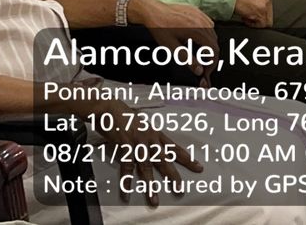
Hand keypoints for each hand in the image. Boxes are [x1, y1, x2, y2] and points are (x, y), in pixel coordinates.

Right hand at [88, 100, 203, 207]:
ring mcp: (137, 142)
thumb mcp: (142, 124)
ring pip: (146, 167)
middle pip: (164, 160)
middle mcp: (150, 138)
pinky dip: (126, 180)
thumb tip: (154, 146)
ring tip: (154, 199)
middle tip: (179, 189)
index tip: (198, 167)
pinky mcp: (124, 145)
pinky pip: (127, 166)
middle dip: (172, 176)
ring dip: (150, 185)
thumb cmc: (123, 115)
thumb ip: (149, 136)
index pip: (174, 148)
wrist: (107, 107)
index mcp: (155, 133)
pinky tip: (127, 192)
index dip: (187, 158)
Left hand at [129, 0, 218, 78]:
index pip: (213, 50)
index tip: (206, 71)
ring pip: (212, 33)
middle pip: (214, 42)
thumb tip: (198, 70)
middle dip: (210, 56)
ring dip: (208, 45)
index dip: (211, 63)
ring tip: (199, 54)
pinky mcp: (197, 12)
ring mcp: (200, 15)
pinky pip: (208, 25)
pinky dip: (206, 35)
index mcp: (197, 30)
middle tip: (202, 66)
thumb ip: (187, 60)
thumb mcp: (172, 47)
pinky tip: (196, 40)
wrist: (153, 11)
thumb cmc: (160, 27)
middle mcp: (201, 21)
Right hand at [231, 0, 273, 27]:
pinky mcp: (261, 12)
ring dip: (256, 19)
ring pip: (267, 18)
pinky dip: (253, 24)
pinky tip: (244, 18)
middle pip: (269, 10)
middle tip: (248, 13)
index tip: (252, 8)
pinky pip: (262, 24)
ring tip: (245, 15)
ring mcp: (265, 3)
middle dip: (258, 13)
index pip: (267, 1)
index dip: (258, 7)